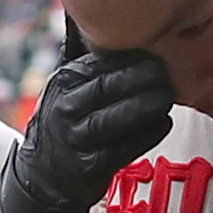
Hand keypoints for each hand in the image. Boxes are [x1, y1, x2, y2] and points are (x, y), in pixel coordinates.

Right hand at [0, 49, 177, 212]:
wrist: (44, 176)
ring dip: (147, 105)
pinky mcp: (90, 166)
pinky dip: (148, 134)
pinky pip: (125, 147)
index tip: (156, 55)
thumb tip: (127, 36)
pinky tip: (163, 122)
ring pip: (115, 118)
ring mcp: (75, 139)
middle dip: (142, 79)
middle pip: (107, 88)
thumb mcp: (66, 90)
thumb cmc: (66, 125)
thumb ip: (92, 67)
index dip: (131, 58)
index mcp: (63, 83)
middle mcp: (64, 110)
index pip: (99, 64)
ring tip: (167, 96)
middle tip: (167, 75)